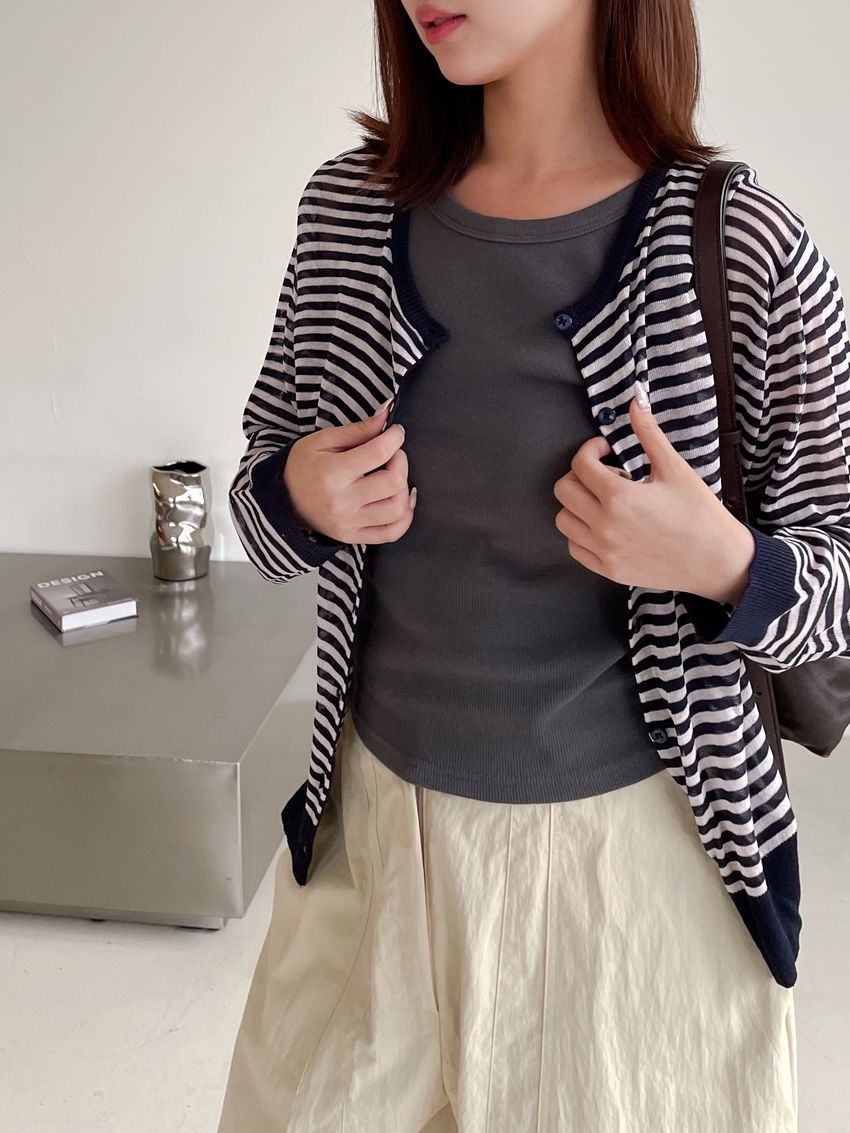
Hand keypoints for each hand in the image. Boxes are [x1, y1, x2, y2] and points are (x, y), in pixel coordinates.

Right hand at [283, 402, 416, 543]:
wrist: (283, 499)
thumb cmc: (302, 467)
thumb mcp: (323, 440)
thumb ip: (358, 430)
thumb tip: (386, 414)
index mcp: (333, 473)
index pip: (378, 453)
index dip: (395, 437)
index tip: (396, 432)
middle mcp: (343, 502)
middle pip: (394, 482)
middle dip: (401, 461)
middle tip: (393, 454)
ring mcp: (349, 523)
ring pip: (398, 510)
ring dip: (404, 489)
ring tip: (394, 477)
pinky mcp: (353, 536)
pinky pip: (392, 533)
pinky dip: (405, 517)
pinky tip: (401, 501)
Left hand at [552, 380, 754, 603]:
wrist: (717, 561)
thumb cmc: (700, 513)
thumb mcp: (675, 469)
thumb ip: (648, 434)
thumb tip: (635, 400)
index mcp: (619, 497)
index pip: (580, 464)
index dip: (591, 449)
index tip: (606, 450)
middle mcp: (605, 526)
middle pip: (564, 490)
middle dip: (580, 475)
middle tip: (606, 475)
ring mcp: (604, 551)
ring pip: (564, 520)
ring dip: (578, 504)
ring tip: (606, 501)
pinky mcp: (608, 570)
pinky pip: (575, 547)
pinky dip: (582, 532)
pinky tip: (605, 524)